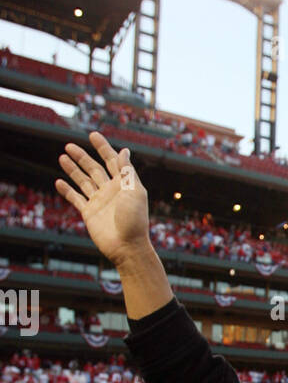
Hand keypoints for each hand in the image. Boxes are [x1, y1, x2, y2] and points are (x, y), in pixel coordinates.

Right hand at [55, 132, 150, 265]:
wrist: (127, 247)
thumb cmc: (134, 220)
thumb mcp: (134, 192)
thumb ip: (126, 171)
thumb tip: (124, 151)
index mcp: (123, 184)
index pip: (111, 160)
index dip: (103, 147)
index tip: (92, 135)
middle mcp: (110, 190)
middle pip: (93, 168)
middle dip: (82, 157)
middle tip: (69, 145)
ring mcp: (99, 201)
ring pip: (83, 181)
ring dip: (72, 169)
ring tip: (62, 157)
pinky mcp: (89, 213)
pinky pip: (76, 198)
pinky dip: (67, 190)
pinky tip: (58, 182)